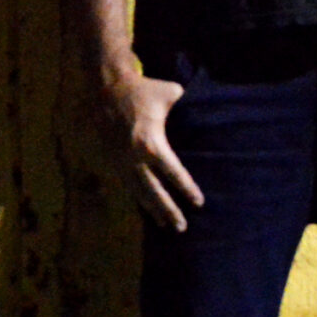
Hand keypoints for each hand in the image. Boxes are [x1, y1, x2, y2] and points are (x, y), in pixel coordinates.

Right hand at [102, 69, 203, 231]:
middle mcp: (135, 157)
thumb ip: (188, 107)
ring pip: (138, 191)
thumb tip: (210, 112)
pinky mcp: (113, 159)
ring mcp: (122, 160)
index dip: (187, 189)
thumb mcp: (171, 94)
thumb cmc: (144, 90)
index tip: (199, 203)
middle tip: (182, 227)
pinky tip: (149, 210)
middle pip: (154, 191)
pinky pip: (128, 184)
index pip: (173, 172)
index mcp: (151, 143)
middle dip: (169, 210)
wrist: (107, 88)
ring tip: (167, 226)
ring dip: (153, 210)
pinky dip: (139, 198)